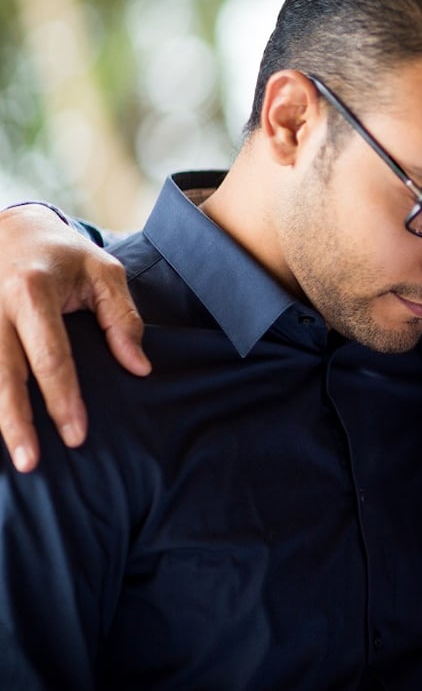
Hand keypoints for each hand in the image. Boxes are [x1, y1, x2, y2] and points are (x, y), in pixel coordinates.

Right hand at [0, 205, 148, 471]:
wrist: (11, 227)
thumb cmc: (64, 256)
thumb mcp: (104, 273)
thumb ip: (123, 319)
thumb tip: (139, 368)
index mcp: (33, 291)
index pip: (51, 356)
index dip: (63, 399)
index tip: (76, 435)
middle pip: (4, 374)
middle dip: (16, 421)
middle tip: (31, 463)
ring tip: (12, 456)